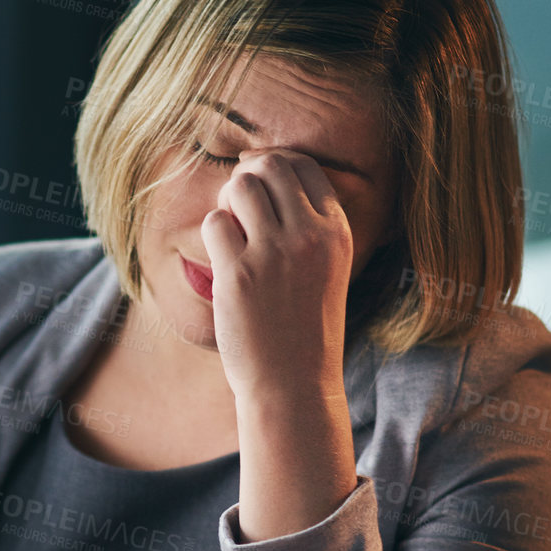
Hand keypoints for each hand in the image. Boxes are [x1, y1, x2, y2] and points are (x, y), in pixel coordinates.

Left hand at [199, 148, 352, 402]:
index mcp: (337, 232)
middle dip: (247, 179)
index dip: (273, 167)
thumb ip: (309, 227)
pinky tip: (223, 260)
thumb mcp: (328, 270)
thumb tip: (266, 178)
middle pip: (269, 166)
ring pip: (239, 187)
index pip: (304, 165)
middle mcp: (310, 236)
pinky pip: (214, 223)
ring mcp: (274, 253)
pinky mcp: (240, 274)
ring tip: (231, 233)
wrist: (293, 385)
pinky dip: (213, 234)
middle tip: (239, 211)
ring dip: (227, 202)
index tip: (259, 188)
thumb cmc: (305, 330)